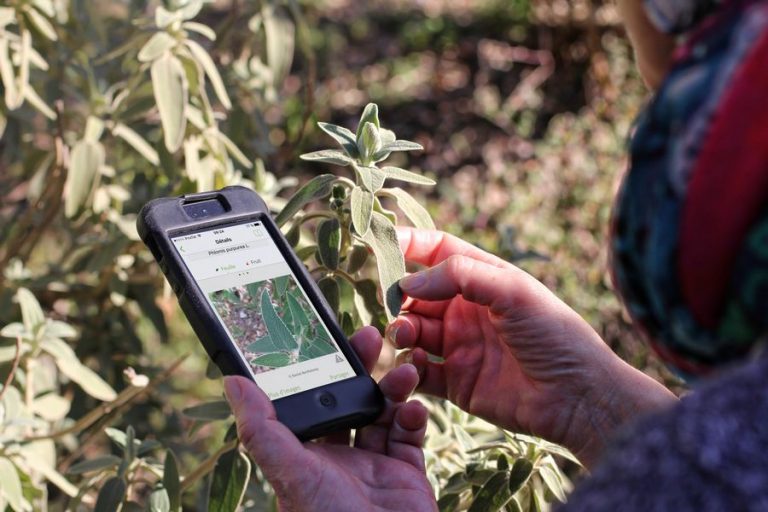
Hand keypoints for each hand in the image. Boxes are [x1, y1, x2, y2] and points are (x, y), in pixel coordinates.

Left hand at [224, 326, 435, 511]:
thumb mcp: (290, 472)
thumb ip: (262, 429)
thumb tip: (232, 382)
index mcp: (307, 453)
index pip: (312, 399)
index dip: (320, 368)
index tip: (328, 336)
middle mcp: (340, 456)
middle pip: (351, 398)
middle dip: (362, 366)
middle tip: (371, 335)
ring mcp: (374, 464)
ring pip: (385, 410)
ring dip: (394, 387)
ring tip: (405, 370)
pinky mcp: (405, 473)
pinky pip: (410, 435)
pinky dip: (414, 417)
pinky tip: (413, 409)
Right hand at [391, 228, 676, 466]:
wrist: (576, 396)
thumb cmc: (554, 335)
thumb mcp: (513, 291)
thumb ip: (460, 276)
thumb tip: (409, 282)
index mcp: (482, 280)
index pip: (437, 252)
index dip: (409, 245)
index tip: (380, 245)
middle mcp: (466, 310)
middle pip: (416, 294)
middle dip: (398, 296)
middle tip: (391, 304)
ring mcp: (458, 346)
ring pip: (412, 330)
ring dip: (401, 329)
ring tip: (405, 334)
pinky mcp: (455, 382)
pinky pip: (419, 370)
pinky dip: (409, 366)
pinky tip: (415, 363)